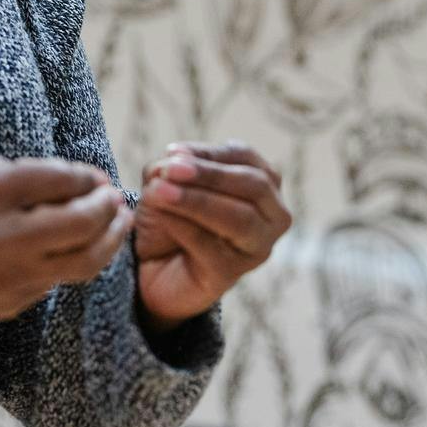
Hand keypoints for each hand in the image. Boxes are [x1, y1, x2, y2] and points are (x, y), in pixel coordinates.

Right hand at [0, 154, 132, 331]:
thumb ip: (20, 176)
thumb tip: (78, 182)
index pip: (60, 179)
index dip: (87, 177)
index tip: (95, 177)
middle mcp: (2, 237)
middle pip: (82, 223)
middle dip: (108, 208)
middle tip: (116, 198)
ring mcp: (8, 276)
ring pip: (83, 262)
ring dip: (109, 240)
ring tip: (118, 223)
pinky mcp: (10, 304)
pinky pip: (56, 281)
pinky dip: (74, 261)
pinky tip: (79, 247)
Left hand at [133, 140, 290, 328]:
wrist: (153, 266)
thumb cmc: (170, 215)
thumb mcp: (166, 180)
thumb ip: (168, 167)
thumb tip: (174, 163)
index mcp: (263, 181)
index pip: (244, 157)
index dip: (209, 153)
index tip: (173, 153)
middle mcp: (273, 215)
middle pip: (253, 185)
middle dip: (211, 175)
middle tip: (170, 170)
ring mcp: (257, 248)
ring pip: (239, 218)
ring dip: (197, 202)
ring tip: (161, 191)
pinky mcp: (232, 274)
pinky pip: (212, 247)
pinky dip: (184, 228)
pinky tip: (163, 217)